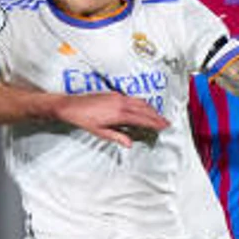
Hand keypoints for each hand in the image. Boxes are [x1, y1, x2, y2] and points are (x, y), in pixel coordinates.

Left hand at [54, 92, 169, 146]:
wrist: (72, 105)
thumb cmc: (84, 119)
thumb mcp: (100, 132)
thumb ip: (117, 137)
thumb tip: (129, 143)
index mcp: (119, 114)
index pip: (142, 119)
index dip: (154, 123)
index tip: (163, 126)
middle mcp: (121, 103)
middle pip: (145, 109)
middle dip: (156, 116)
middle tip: (166, 123)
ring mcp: (118, 97)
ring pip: (140, 102)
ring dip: (151, 109)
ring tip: (158, 116)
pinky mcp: (114, 94)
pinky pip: (133, 98)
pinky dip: (142, 103)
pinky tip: (143, 107)